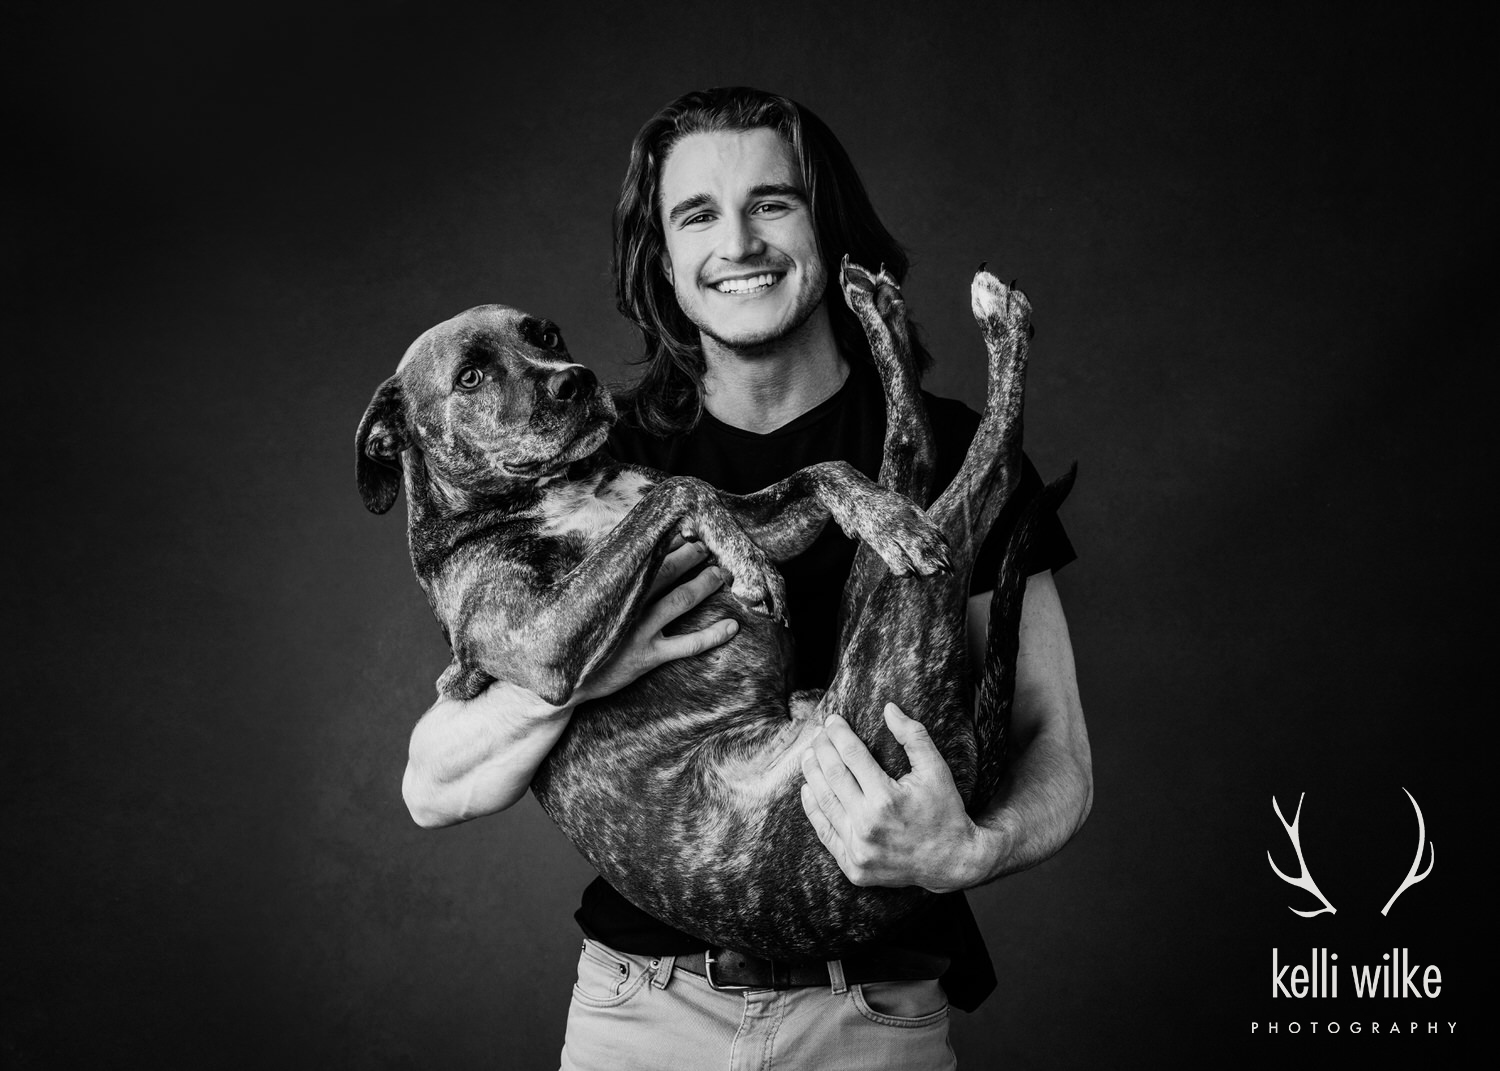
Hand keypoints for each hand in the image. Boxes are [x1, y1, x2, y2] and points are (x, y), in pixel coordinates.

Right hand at [573, 539, 738, 703]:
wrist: (564, 679)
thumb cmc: (579, 636)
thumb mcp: (585, 603)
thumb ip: (606, 582)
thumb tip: (627, 558)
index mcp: (612, 590)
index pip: (643, 558)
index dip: (667, 544)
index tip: (684, 531)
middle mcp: (627, 607)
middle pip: (666, 572)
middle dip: (691, 556)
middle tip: (708, 546)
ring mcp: (639, 632)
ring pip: (680, 601)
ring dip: (704, 584)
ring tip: (722, 573)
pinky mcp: (648, 657)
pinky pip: (687, 645)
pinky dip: (713, 635)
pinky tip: (733, 626)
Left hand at [799, 704, 996, 893]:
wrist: (953, 863)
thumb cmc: (945, 811)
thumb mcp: (936, 770)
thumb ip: (913, 736)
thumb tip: (888, 708)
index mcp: (887, 799)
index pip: (852, 755)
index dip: (839, 734)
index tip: (832, 720)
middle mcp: (868, 824)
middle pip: (833, 776)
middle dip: (822, 749)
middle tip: (818, 733)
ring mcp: (858, 849)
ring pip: (824, 803)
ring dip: (812, 775)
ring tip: (808, 754)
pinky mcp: (853, 866)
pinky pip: (825, 833)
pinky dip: (813, 809)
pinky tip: (808, 790)